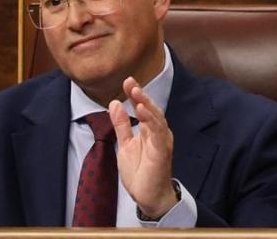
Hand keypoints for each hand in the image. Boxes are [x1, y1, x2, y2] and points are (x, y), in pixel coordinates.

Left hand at [111, 81, 177, 218]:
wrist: (148, 197)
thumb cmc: (140, 173)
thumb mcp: (124, 146)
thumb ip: (121, 126)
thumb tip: (114, 103)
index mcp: (150, 131)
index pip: (143, 108)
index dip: (135, 95)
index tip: (127, 81)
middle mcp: (158, 132)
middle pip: (151, 109)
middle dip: (140, 94)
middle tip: (130, 81)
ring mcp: (161, 141)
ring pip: (155, 117)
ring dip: (146, 103)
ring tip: (135, 91)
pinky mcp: (162, 150)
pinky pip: (157, 132)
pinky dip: (150, 119)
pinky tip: (142, 110)